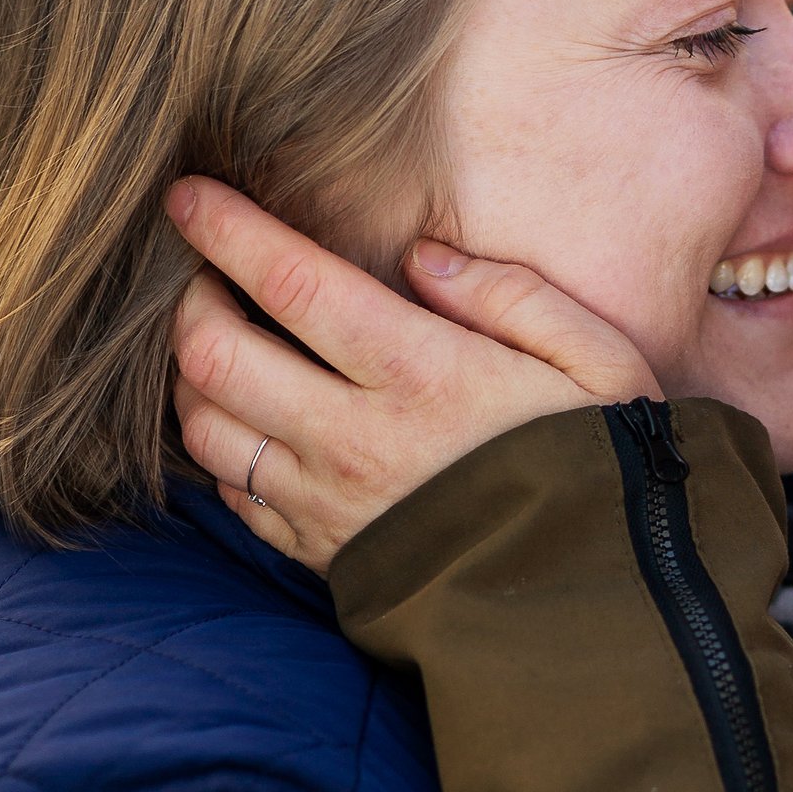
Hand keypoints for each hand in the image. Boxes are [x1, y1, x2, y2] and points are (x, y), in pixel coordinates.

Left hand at [167, 177, 658, 572]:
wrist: (598, 595)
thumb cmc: (604, 463)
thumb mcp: (599, 360)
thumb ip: (513, 295)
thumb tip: (423, 257)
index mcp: (422, 374)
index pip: (292, 285)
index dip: (227, 231)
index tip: (189, 196)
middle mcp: (356, 440)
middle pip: (216, 358)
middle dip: (188, 302)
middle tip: (202, 275)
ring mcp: (330, 505)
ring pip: (207, 430)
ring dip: (193, 379)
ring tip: (218, 346)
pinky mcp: (324, 555)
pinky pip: (235, 498)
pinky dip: (223, 452)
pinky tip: (252, 426)